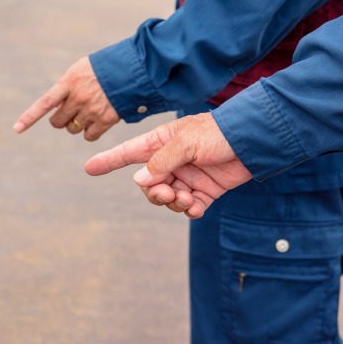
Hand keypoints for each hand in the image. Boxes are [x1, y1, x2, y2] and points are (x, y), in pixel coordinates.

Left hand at [13, 56, 120, 140]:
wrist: (131, 70)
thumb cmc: (101, 69)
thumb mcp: (79, 71)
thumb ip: (65, 88)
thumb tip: (54, 109)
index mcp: (69, 82)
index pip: (45, 102)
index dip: (29, 117)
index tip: (16, 129)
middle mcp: (79, 98)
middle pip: (57, 122)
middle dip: (60, 119)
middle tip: (69, 111)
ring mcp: (92, 110)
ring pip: (72, 129)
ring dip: (75, 124)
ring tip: (87, 111)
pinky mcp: (106, 120)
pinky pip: (88, 136)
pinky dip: (89, 132)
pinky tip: (96, 121)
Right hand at [83, 113, 252, 217]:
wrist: (253, 141)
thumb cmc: (218, 133)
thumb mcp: (187, 142)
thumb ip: (162, 161)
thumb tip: (139, 181)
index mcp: (161, 142)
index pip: (128, 153)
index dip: (108, 160)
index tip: (89, 168)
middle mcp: (171, 161)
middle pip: (148, 184)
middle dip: (155, 192)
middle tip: (168, 193)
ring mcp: (187, 177)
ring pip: (167, 197)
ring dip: (173, 202)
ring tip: (187, 199)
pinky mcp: (204, 191)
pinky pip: (188, 207)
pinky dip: (189, 210)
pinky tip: (196, 208)